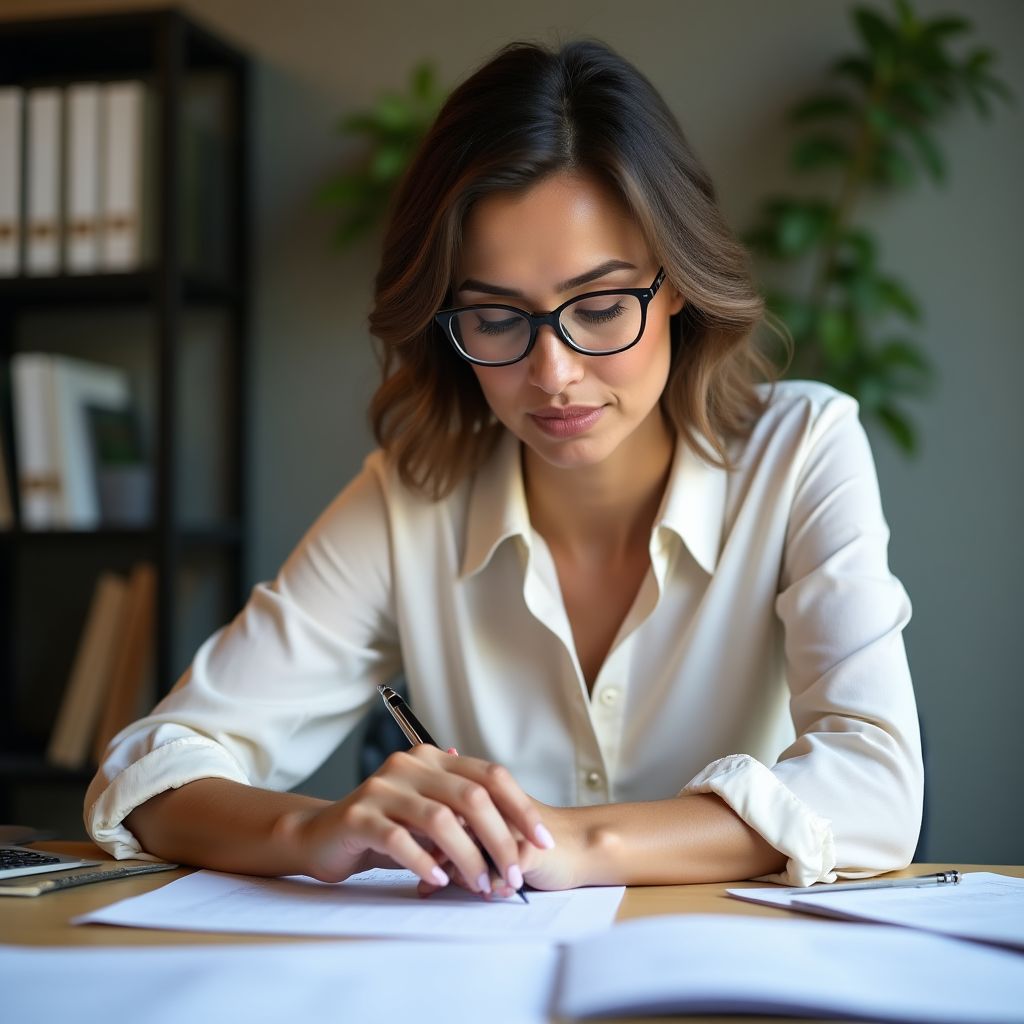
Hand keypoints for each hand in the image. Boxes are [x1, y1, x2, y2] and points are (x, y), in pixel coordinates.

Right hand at [280, 745, 554, 893]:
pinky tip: (440, 881)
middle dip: (500, 838)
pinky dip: (425, 862)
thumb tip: (517, 821)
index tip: (542, 841)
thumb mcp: (429, 814)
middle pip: (471, 797)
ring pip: (440, 819)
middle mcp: (410, 765)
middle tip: (514, 874)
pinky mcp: (359, 816)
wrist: (322, 837)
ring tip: (481, 884)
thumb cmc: (385, 828)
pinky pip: (399, 839)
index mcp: (433, 760)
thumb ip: (464, 811)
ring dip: (468, 856)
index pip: (490, 775)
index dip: (520, 808)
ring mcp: (383, 788)